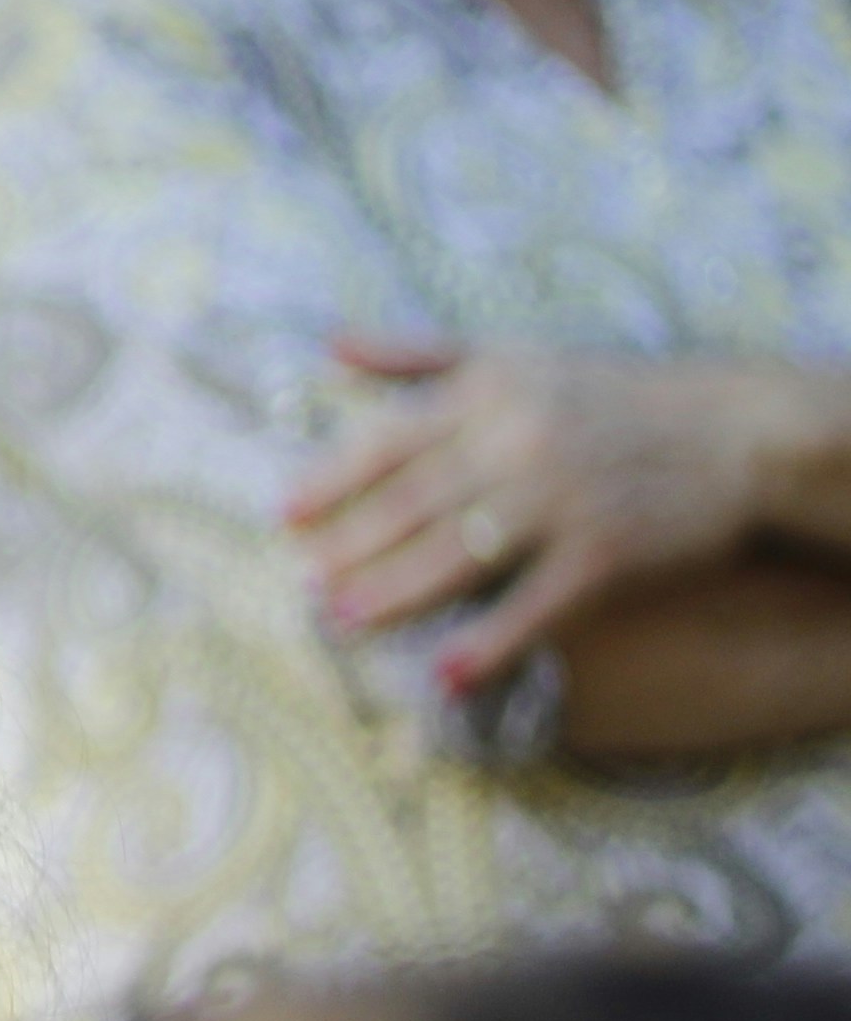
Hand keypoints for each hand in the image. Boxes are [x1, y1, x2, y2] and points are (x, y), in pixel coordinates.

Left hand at [287, 338, 850, 693]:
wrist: (735, 430)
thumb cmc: (608, 395)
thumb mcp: (517, 356)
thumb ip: (420, 357)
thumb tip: (330, 345)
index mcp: (490, 394)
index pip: (390, 442)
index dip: (331, 482)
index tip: (285, 517)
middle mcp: (520, 442)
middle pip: (413, 507)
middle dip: (351, 550)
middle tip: (302, 586)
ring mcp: (563, 500)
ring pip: (458, 557)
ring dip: (394, 595)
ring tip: (342, 625)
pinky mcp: (606, 553)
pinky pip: (534, 605)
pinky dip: (489, 642)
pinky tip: (444, 675)